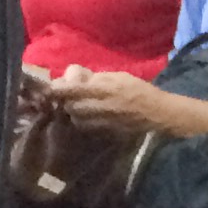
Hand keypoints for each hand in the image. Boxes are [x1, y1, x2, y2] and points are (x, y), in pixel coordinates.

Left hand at [50, 65, 173, 132]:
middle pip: (70, 106)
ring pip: (76, 118)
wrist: (157, 113)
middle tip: (65, 97)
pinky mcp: (105, 131)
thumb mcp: (119, 76)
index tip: (50, 88)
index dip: (57, 90)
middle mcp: (100, 105)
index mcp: (104, 88)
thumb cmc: (139, 90)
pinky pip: (85, 126)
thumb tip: (77, 79)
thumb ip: (97, 78)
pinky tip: (86, 116)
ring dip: (72, 112)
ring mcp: (102, 121)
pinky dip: (81, 121)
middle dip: (65, 101)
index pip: (72, 89)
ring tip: (76, 106)